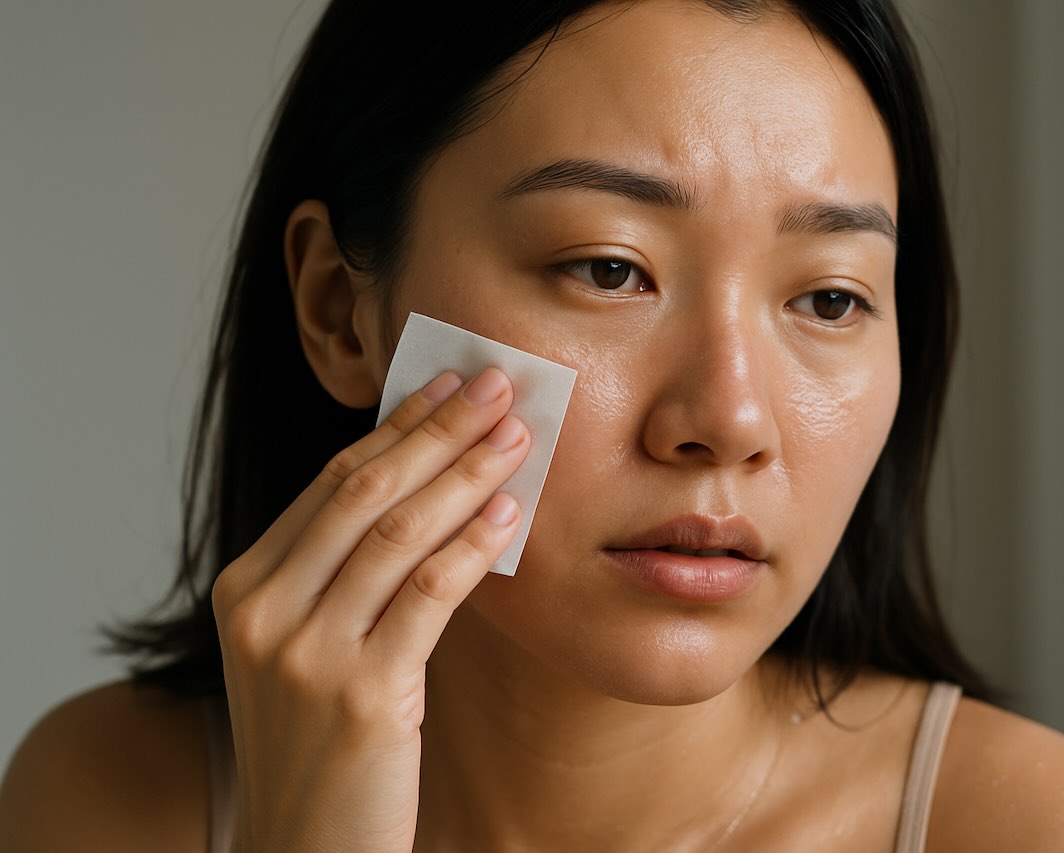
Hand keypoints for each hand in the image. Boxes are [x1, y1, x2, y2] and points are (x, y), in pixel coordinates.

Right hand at [211, 368, 528, 852]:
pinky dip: (472, 546)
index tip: (448, 384)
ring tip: (517, 435)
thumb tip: (421, 486)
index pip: (331, 484)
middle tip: (496, 384)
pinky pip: (428, 596)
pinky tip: (508, 513)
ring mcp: (306, 655)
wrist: (304, 852)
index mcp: (246, 589)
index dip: (397, 428)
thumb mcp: (308, 650)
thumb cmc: (320, 747)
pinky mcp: (362, 697)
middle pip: (363, 493)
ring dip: (465, 474)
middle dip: (438, 431)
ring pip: (398, 534)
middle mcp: (264, 613)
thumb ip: (341, 575)